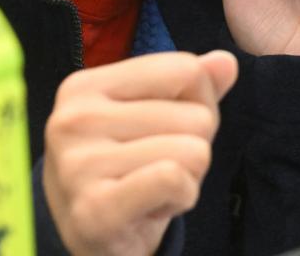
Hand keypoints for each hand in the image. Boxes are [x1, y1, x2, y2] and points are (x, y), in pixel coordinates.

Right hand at [43, 51, 237, 255]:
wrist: (94, 241)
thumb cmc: (130, 169)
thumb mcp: (157, 117)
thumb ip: (193, 85)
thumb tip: (226, 62)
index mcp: (84, 86)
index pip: (185, 69)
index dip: (198, 103)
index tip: (165, 130)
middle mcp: (73, 120)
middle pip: (196, 115)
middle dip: (193, 146)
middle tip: (156, 169)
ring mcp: (78, 166)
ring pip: (194, 150)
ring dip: (188, 176)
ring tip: (152, 188)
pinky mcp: (95, 209)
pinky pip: (175, 179)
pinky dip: (182, 197)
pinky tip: (153, 206)